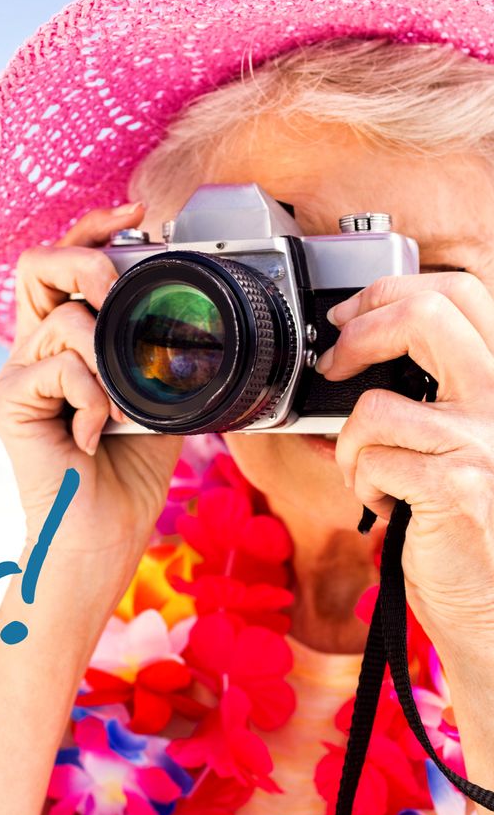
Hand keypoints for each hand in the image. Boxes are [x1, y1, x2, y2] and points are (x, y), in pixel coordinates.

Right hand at [0, 202, 182, 574]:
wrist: (102, 530)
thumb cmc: (128, 468)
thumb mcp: (157, 391)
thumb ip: (156, 347)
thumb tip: (183, 305)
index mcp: (64, 340)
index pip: (63, 263)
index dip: (94, 229)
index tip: (139, 217)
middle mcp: (33, 349)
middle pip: (37, 263)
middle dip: (87, 261)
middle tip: (120, 295)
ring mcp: (15, 374)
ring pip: (61, 319)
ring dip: (107, 352)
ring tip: (121, 398)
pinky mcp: (6, 402)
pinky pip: (58, 367)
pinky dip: (93, 395)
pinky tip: (96, 431)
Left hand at [319, 270, 493, 654]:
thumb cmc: (467, 522)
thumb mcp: (457, 440)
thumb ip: (428, 393)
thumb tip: (349, 350)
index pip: (460, 293)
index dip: (390, 293)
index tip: (348, 320)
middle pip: (426, 314)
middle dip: (358, 332)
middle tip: (335, 363)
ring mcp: (487, 441)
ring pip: (374, 405)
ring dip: (350, 445)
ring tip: (370, 474)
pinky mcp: (458, 485)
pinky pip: (369, 459)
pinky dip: (360, 484)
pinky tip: (387, 506)